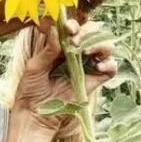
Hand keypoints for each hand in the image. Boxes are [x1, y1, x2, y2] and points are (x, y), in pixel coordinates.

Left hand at [12, 17, 117, 132]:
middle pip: (91, 35)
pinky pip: (110, 70)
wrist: (35, 116)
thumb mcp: (34, 67)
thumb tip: (56, 29)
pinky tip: (99, 66)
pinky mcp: (93, 82)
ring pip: (104, 49)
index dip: (74, 25)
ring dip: (101, 45)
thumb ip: (47, 50)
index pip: (73, 30)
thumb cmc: (30, 90)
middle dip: (86, 33)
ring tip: (89, 52)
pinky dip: (109, 64)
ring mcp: (86, 68)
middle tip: (75, 41)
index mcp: (60, 47)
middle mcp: (75, 55)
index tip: (69, 28)